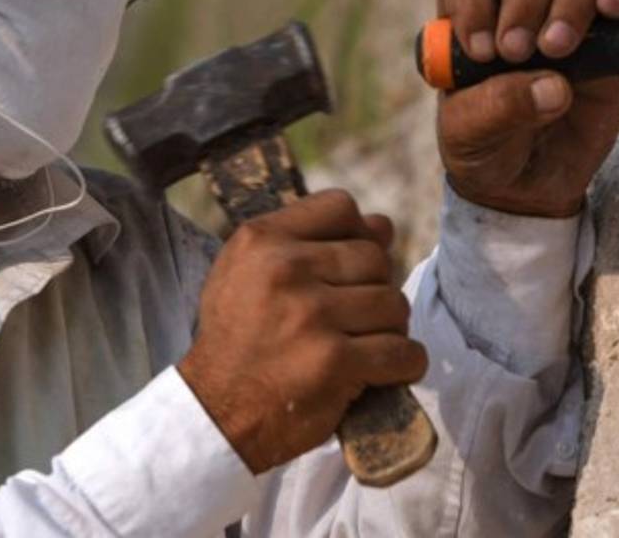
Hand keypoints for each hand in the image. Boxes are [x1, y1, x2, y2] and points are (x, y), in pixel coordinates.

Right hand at [177, 190, 427, 473]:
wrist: (215, 412)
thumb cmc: (237, 338)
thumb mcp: (245, 273)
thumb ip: (304, 241)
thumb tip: (382, 225)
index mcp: (261, 240)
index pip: (340, 207)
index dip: (357, 233)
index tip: (348, 266)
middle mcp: (285, 269)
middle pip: (375, 258)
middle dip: (374, 289)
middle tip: (354, 318)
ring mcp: (312, 315)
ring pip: (394, 304)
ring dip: (389, 329)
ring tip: (362, 344)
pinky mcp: (335, 362)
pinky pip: (402, 352)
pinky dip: (403, 364)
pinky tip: (381, 371)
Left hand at [435, 0, 618, 216]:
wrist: (527, 187)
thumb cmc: (485, 150)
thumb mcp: (471, 136)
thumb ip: (498, 108)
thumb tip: (554, 87)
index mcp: (469, 26)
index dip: (471, 2)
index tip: (481, 50)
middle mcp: (516, 13)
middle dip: (523, 3)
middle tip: (517, 51)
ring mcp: (564, 23)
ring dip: (569, 4)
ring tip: (558, 50)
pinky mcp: (609, 44)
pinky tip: (613, 11)